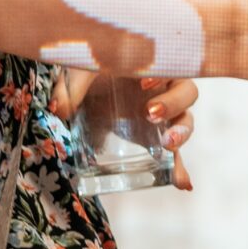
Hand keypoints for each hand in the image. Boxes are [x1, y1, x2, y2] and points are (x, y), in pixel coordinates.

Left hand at [51, 72, 199, 191]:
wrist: (89, 93)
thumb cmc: (93, 76)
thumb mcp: (80, 76)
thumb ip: (72, 88)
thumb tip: (61, 110)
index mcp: (152, 67)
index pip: (168, 65)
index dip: (161, 74)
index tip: (143, 82)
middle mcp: (165, 90)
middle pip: (186, 93)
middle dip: (173, 103)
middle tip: (149, 113)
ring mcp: (165, 118)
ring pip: (185, 122)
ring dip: (182, 133)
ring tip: (168, 145)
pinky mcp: (157, 141)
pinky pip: (175, 156)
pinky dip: (180, 170)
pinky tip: (183, 183)